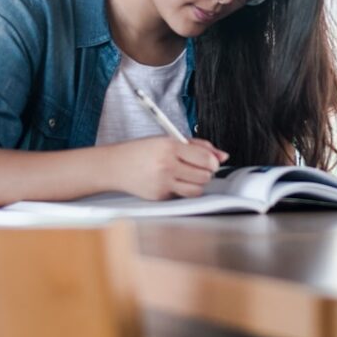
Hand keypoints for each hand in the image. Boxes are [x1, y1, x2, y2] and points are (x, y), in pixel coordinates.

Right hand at [112, 136, 227, 199]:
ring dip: (197, 183)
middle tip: (198, 167)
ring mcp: (163, 183)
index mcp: (169, 147)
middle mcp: (166, 165)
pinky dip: (183, 190)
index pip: (205, 158)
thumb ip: (198, 146)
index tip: (212, 161)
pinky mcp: (160, 197)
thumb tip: (222, 156)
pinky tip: (173, 181)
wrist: (114, 166)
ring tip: (187, 175)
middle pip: (205, 175)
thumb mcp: (168, 140)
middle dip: (206, 172)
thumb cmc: (141, 151)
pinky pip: (183, 196)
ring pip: (197, 189)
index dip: (213, 161)